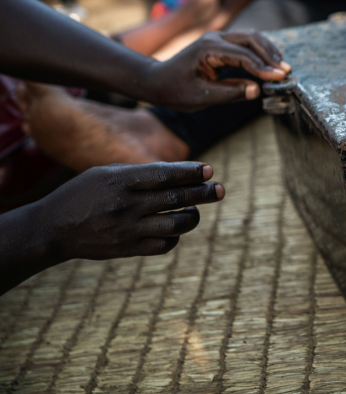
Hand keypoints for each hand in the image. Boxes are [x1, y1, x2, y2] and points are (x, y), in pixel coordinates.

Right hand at [28, 161, 223, 260]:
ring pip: (175, 225)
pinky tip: (175, 229)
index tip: (209, 170)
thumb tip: (180, 174)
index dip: (190, 172)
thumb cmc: (83, 194)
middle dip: (203, 193)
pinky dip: (175, 237)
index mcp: (119, 181)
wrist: (52, 229)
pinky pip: (164, 245)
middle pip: (176, 199)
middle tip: (219, 190)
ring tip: (196, 211)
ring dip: (192, 217)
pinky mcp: (127, 250)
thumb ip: (139, 173)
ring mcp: (127, 230)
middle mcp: (125, 205)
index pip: (165, 175)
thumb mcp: (105, 174)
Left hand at [144, 30, 290, 111]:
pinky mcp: (220, 44)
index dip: (263, 67)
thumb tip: (257, 90)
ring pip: (250, 37)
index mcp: (208, 49)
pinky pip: (245, 43)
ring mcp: (217, 38)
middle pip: (251, 39)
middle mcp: (214, 38)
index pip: (243, 55)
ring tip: (282, 67)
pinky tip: (270, 63)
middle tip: (286, 72)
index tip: (279, 78)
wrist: (156, 81)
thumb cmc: (174, 91)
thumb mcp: (200, 97)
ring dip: (268, 51)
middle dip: (270, 55)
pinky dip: (260, 51)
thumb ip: (229, 93)